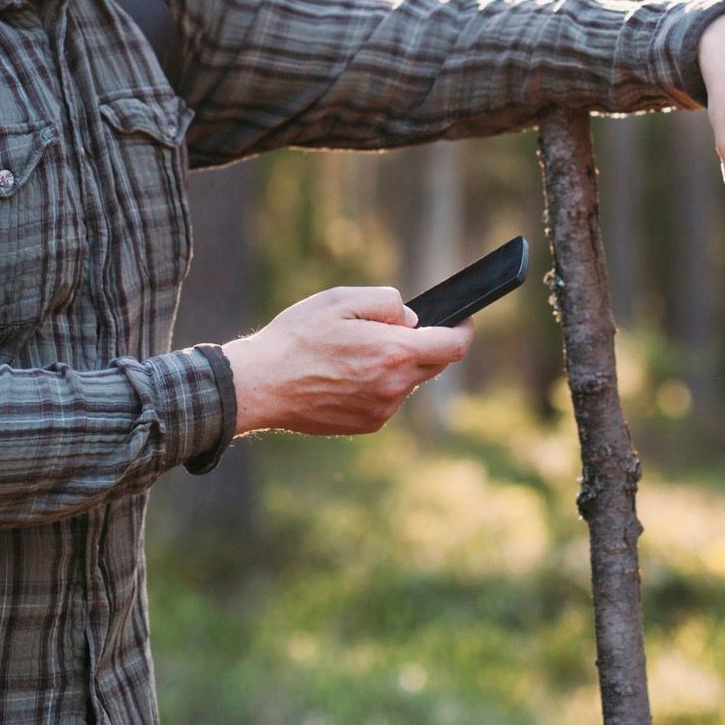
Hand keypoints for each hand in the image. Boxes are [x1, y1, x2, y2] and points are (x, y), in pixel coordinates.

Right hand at [219, 286, 473, 437]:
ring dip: (398, 364)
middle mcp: (394, 387)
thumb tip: (410, 319)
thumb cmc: (297, 338)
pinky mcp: (366, 425)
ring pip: (408, 382)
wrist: (260, 386)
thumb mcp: (340, 299)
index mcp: (393, 353)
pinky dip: (380, 383)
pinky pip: (388, 399)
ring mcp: (381, 411)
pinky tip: (348, 372)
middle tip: (401, 328)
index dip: (463, 330)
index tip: (464, 319)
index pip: (452, 346)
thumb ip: (386, 302)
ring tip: (359, 350)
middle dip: (427, 344)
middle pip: (434, 365)